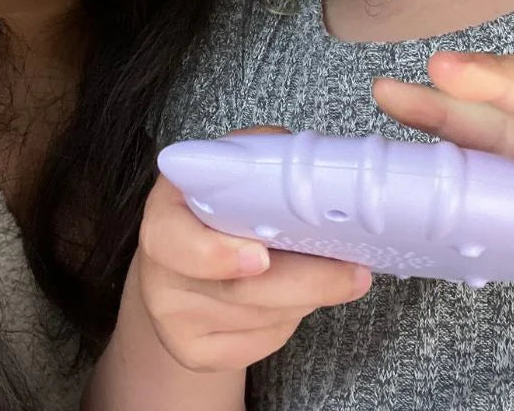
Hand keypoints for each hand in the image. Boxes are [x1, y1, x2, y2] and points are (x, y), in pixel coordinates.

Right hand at [135, 138, 372, 373]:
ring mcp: (174, 319)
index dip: (217, 253)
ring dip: (306, 296)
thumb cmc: (218, 207)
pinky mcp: (195, 352)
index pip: (173, 241)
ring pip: (260, 317)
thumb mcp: (231, 169)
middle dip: (305, 281)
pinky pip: (261, 342)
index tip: (261, 257)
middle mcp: (160, 272)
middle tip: (352, 272)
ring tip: (330, 272)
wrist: (187, 263)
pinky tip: (295, 296)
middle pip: (237, 291)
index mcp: (164, 214)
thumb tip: (315, 170)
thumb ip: (262, 161)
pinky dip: (290, 320)